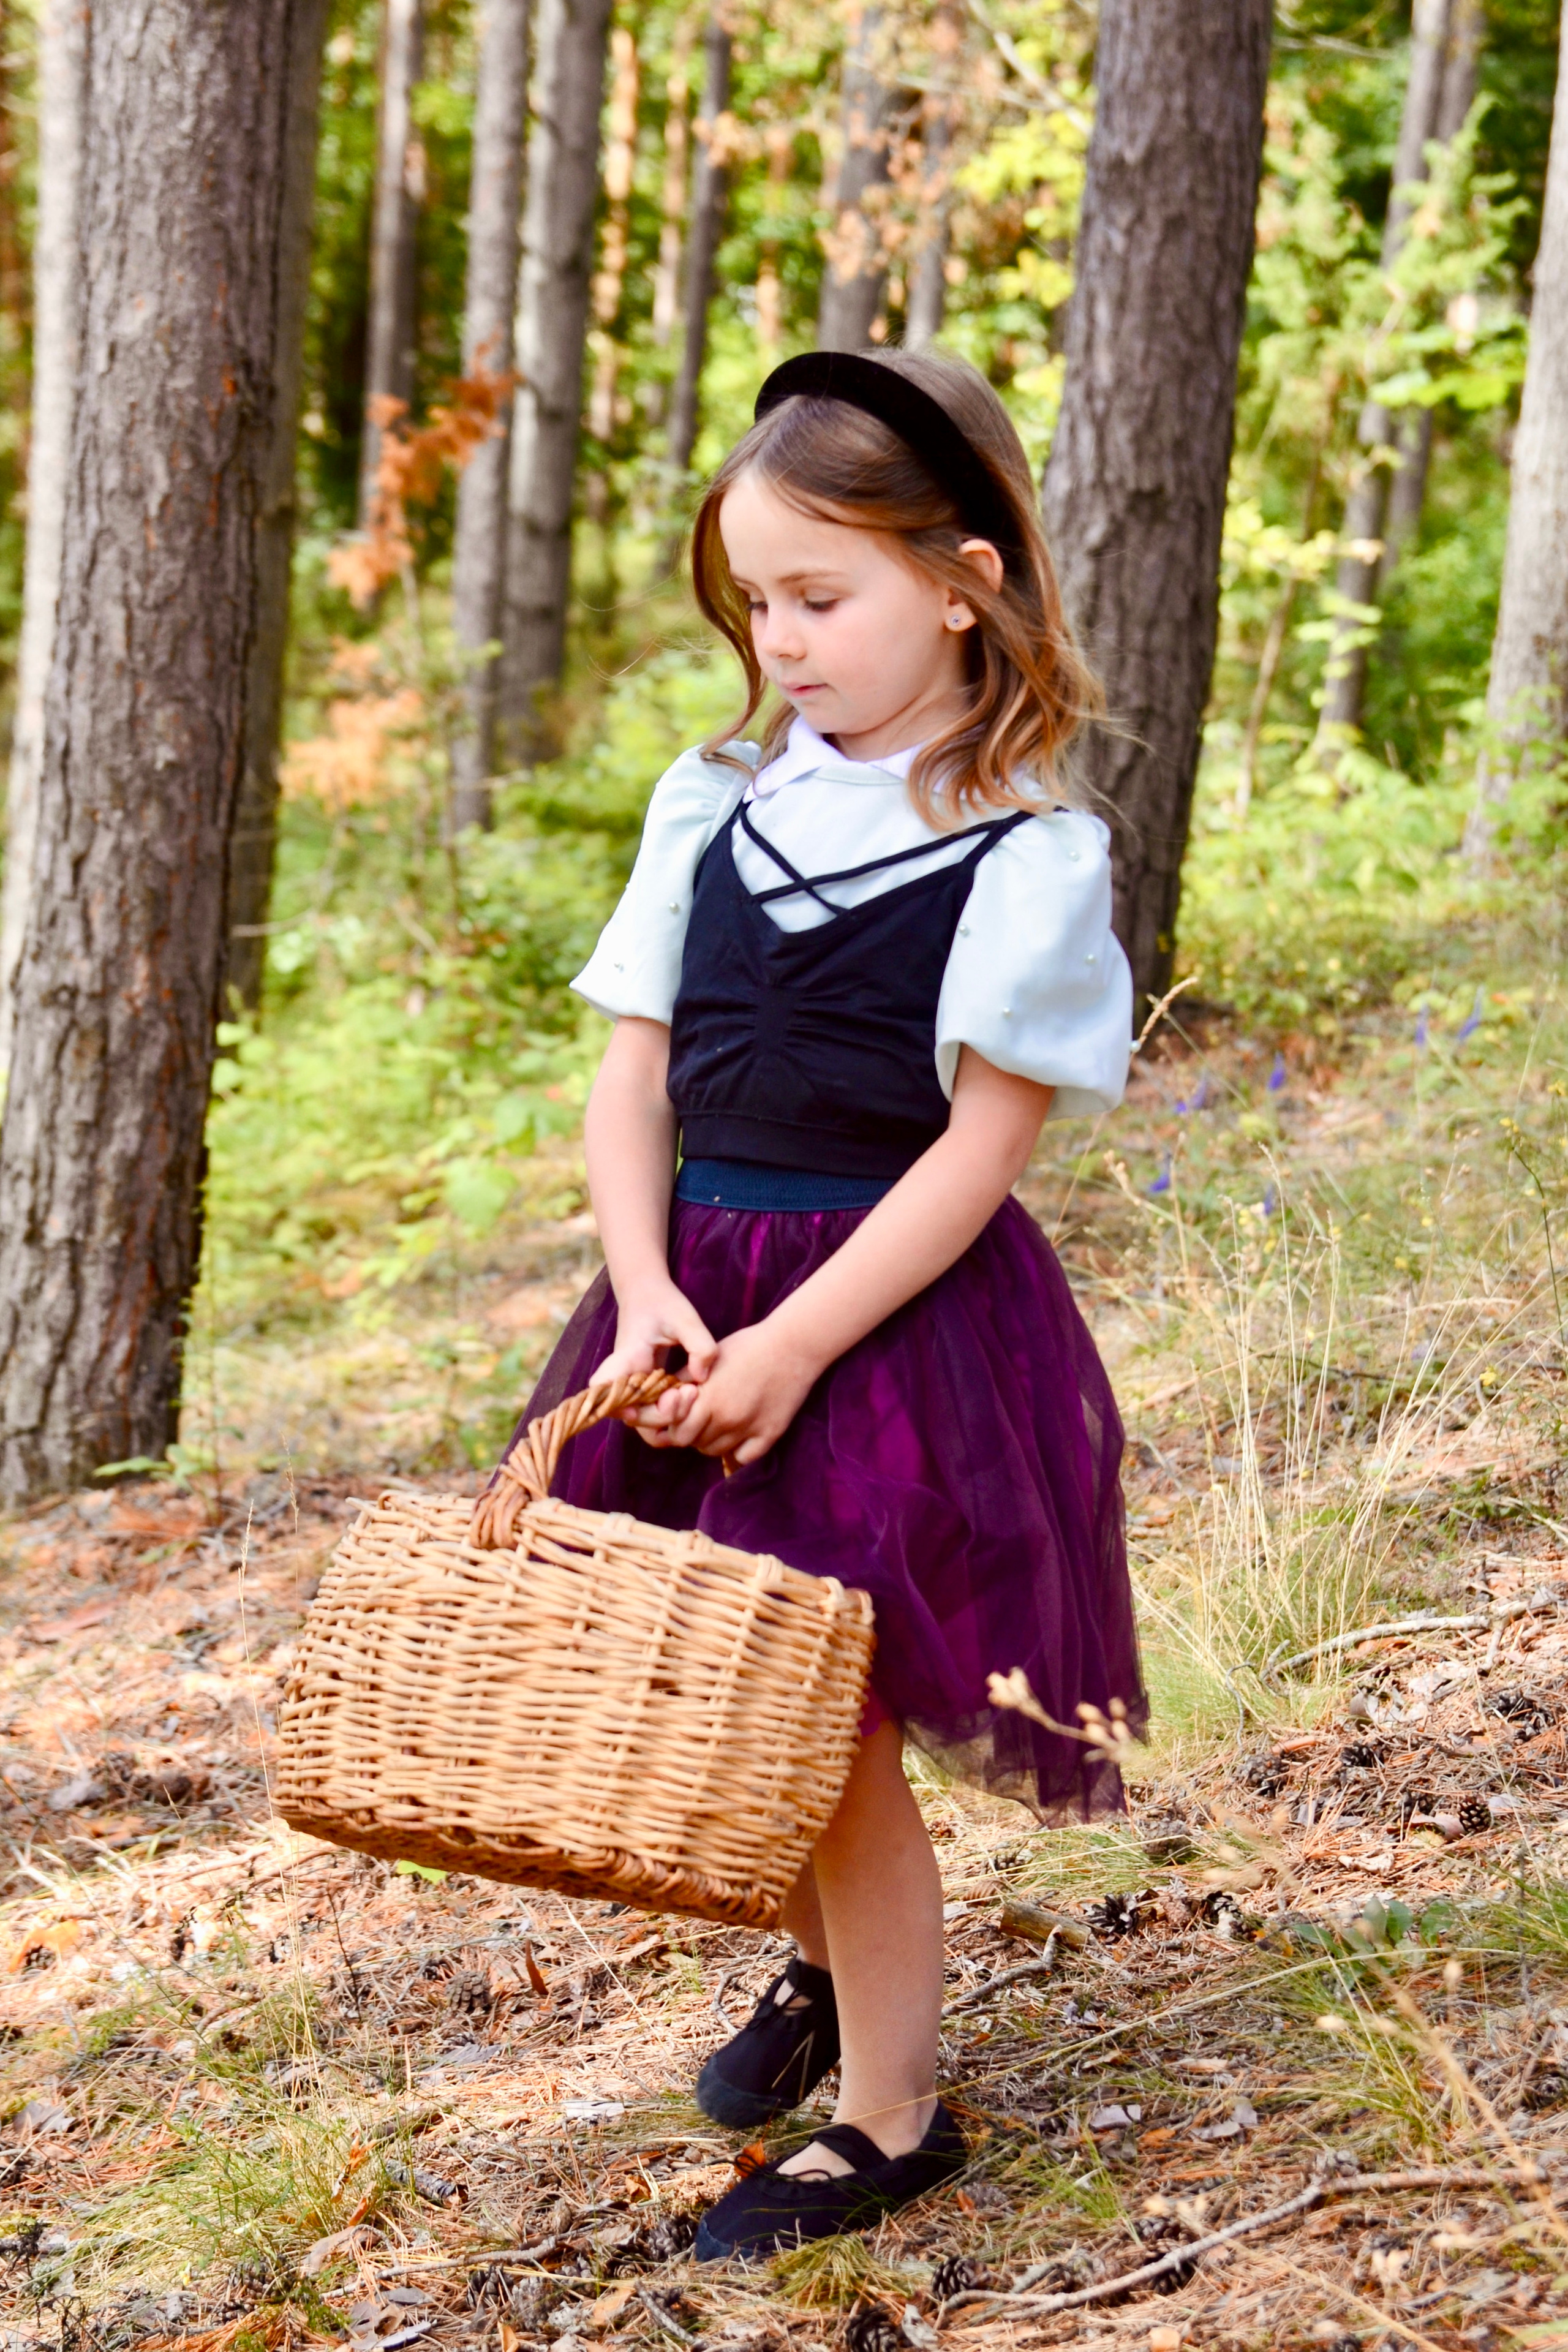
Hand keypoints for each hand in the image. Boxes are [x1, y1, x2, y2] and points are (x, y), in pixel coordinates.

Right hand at [591, 1282, 717, 1446]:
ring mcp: (632, 1381)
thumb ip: (700, 1346)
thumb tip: (699, 1379)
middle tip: (690, 1392)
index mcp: (627, 1356)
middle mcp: (624, 1374)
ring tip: (694, 1391)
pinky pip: (651, 1406)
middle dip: (661, 1415)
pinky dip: (670, 1406)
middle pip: (630, 1413)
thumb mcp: (686, 1318)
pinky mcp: (643, 1384)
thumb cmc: (663, 1302)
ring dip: (668, 1413)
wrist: (646, 1291)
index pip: (603, 1386)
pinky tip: (690, 1391)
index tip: (643, 1406)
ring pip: (642, 1414)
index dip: (616, 1404)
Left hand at [655, 1317, 824, 1464]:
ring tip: (718, 1420)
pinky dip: (737, 1450)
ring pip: (715, 1451)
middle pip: (693, 1443)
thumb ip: (684, 1382)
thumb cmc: (747, 1346)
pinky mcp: (770, 1434)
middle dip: (690, 1431)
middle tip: (698, 1415)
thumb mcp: (709, 1359)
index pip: (676, 1432)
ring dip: (711, 1439)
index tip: (680, 1413)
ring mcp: (749, 1429)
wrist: (792, 1345)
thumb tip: (664, 1400)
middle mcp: (727, 1418)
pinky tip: (739, 1433)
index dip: (674, 1424)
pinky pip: (743, 1458)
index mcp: (708, 1398)